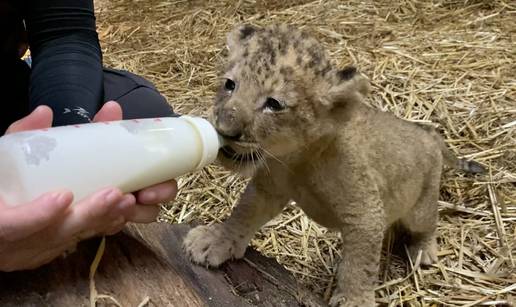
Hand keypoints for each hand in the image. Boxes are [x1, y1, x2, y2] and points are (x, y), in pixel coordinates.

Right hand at [0, 102, 176, 271]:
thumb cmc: (0, 185)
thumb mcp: (2, 159)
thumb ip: (20, 137)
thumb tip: (45, 112)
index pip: (11, 225)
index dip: (38, 215)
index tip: (63, 196)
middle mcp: (14, 243)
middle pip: (54, 234)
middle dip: (89, 214)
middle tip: (115, 193)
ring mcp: (34, 250)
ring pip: (72, 238)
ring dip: (103, 219)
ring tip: (129, 200)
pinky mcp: (51, 249)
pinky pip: (79, 240)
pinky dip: (102, 226)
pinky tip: (123, 213)